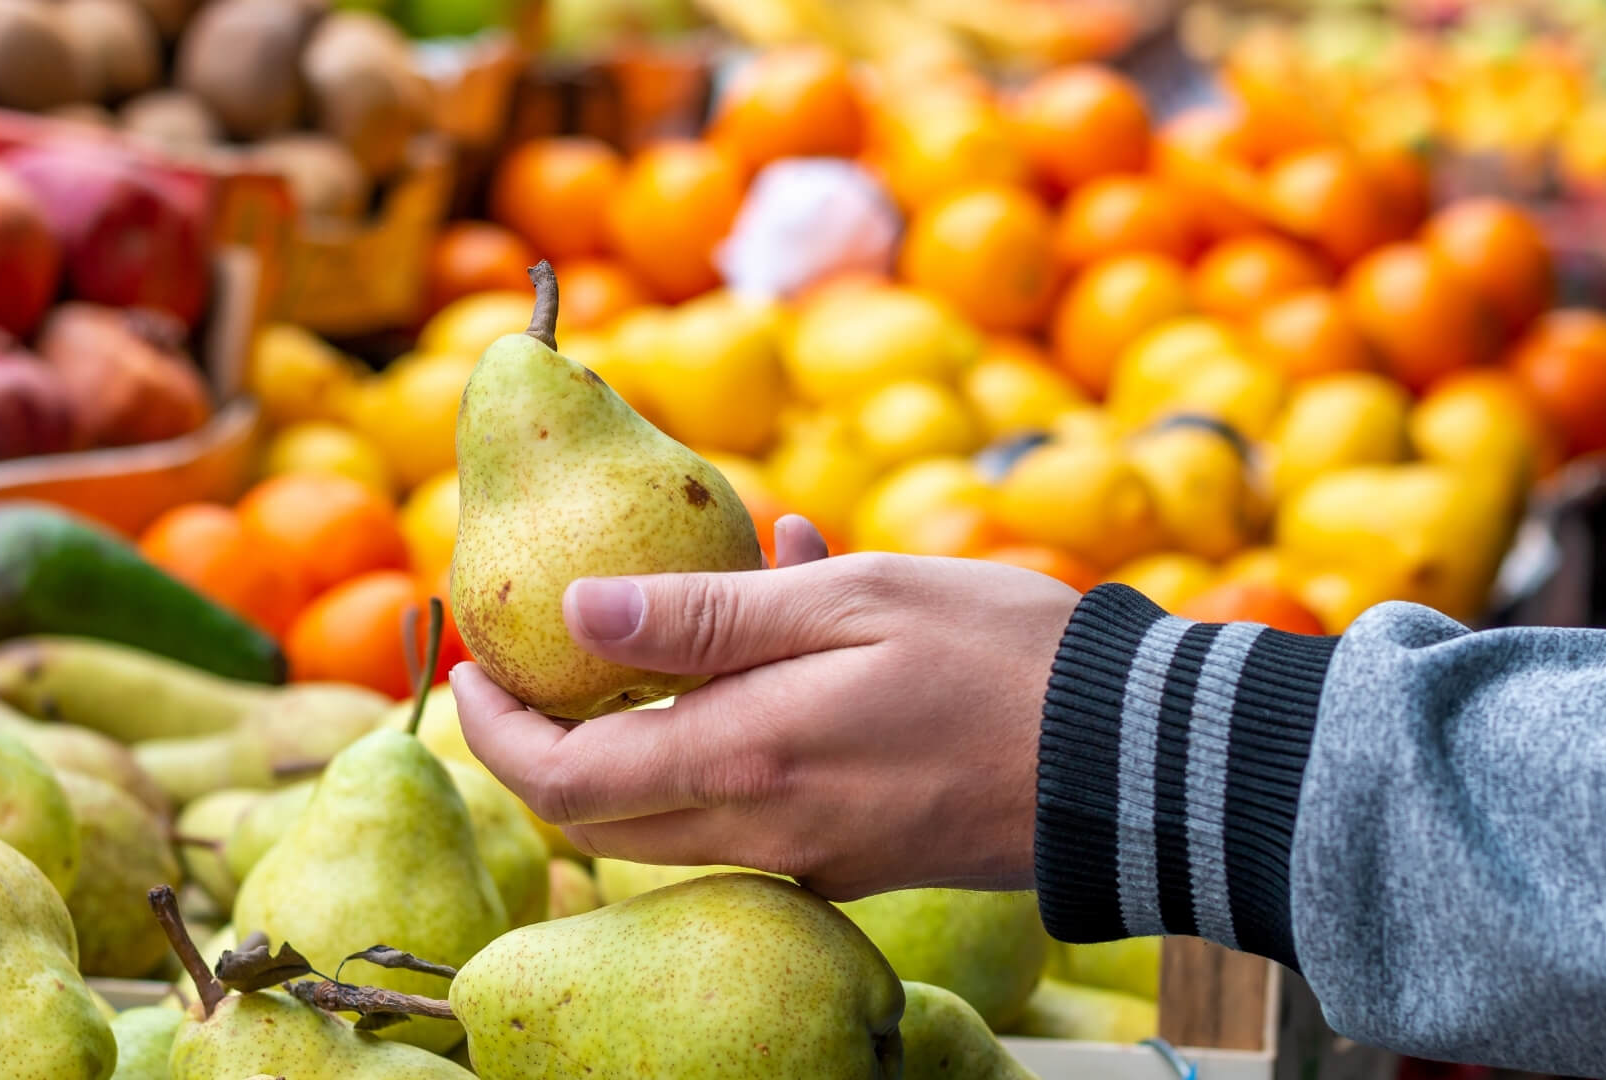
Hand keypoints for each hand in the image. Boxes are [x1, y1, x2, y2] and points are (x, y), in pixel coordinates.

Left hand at [451, 516, 1080, 899]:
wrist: (1132, 758)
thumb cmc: (998, 656)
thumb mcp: (848, 600)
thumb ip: (704, 617)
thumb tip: (571, 615)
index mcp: (746, 762)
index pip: (567, 780)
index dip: (500, 731)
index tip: (472, 668)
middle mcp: (763, 828)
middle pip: (600, 818)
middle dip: (539, 752)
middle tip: (517, 672)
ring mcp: (810, 851)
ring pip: (667, 816)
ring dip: (626, 741)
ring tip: (635, 638)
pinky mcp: (854, 854)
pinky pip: (749, 803)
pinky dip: (720, 734)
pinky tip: (773, 632)